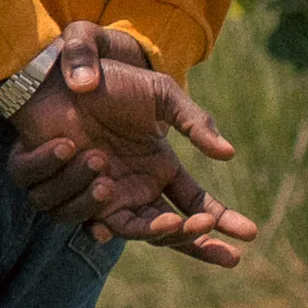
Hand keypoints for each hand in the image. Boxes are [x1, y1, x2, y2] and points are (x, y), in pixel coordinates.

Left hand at [6, 20, 260, 267]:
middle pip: (162, 232)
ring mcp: (95, 193)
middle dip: (183, 235)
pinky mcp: (57, 187)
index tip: (249, 234)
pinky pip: (64, 207)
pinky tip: (73, 161)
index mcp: (158, 171)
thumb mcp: (161, 95)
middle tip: (191, 223)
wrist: (60, 72)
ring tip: (101, 162)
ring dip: (111, 203)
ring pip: (117, 227)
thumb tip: (228, 154)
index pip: (195, 207)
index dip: (220, 222)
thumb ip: (194, 121)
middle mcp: (130, 190)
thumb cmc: (113, 82)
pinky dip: (68, 187)